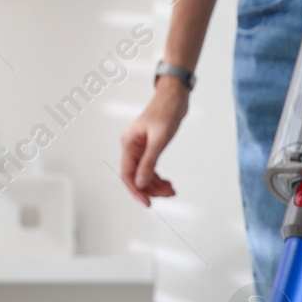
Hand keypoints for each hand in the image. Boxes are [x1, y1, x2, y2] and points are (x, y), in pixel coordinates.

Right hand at [120, 79, 189, 206]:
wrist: (174, 98)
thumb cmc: (166, 113)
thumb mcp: (159, 139)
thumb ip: (149, 162)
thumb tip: (141, 183)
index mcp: (129, 143)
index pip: (127, 174)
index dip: (136, 191)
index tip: (148, 204)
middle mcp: (131, 147)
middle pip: (136, 176)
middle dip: (151, 189)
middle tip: (168, 195)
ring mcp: (140, 148)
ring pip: (144, 174)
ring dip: (157, 185)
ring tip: (172, 190)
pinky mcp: (149, 148)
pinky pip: (150, 168)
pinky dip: (159, 177)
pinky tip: (169, 183)